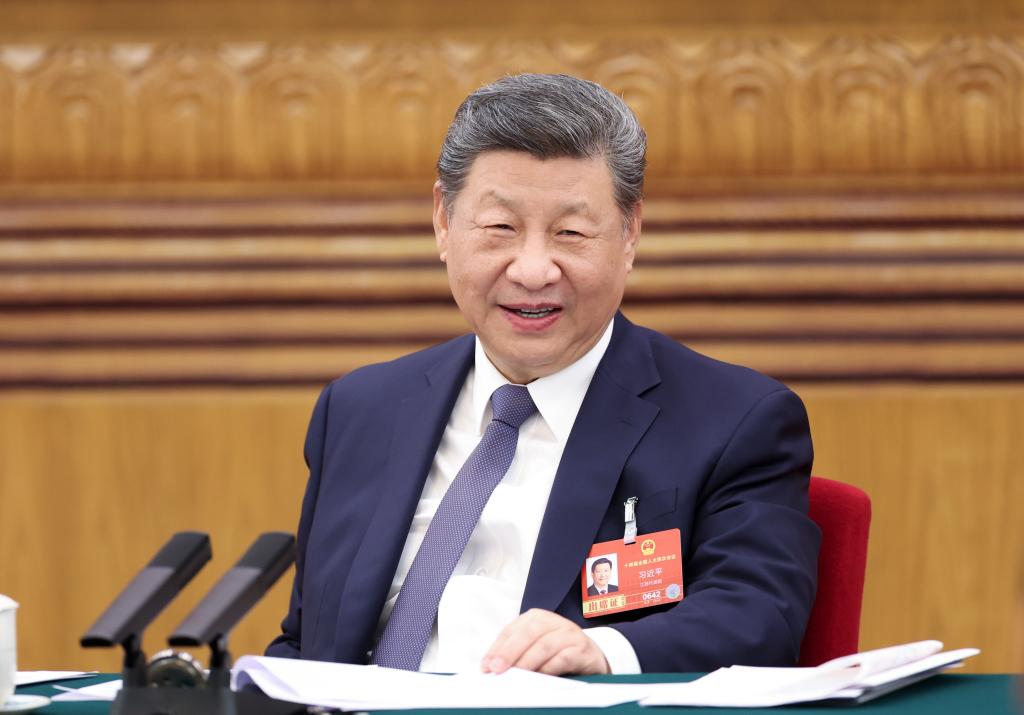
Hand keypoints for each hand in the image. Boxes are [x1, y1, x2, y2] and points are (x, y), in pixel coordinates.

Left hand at [481, 608, 609, 675]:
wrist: (590, 656)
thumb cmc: (557, 652)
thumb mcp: (535, 647)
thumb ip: (516, 653)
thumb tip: (491, 668)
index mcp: (536, 618)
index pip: (511, 630)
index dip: (497, 648)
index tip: (486, 666)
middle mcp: (552, 621)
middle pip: (528, 633)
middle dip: (510, 651)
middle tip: (497, 669)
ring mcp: (569, 634)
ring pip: (545, 645)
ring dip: (528, 662)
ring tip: (517, 676)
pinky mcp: (582, 649)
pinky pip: (564, 658)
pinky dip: (550, 668)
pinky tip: (540, 677)